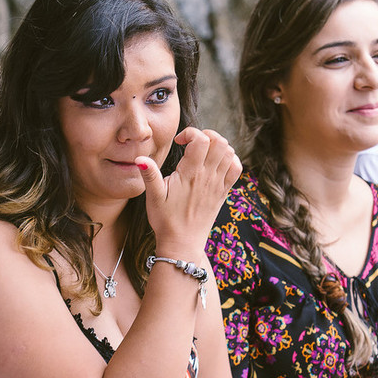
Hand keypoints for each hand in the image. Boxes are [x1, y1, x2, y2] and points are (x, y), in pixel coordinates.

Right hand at [137, 128, 240, 257]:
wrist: (182, 243)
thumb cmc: (165, 220)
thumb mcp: (153, 197)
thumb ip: (149, 175)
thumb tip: (140, 158)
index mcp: (190, 174)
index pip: (200, 139)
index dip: (190, 133)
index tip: (179, 143)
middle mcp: (207, 177)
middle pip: (220, 142)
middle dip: (207, 135)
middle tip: (193, 143)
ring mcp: (218, 184)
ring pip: (230, 153)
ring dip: (218, 146)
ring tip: (203, 152)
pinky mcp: (223, 193)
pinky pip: (236, 169)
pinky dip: (230, 160)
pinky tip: (216, 164)